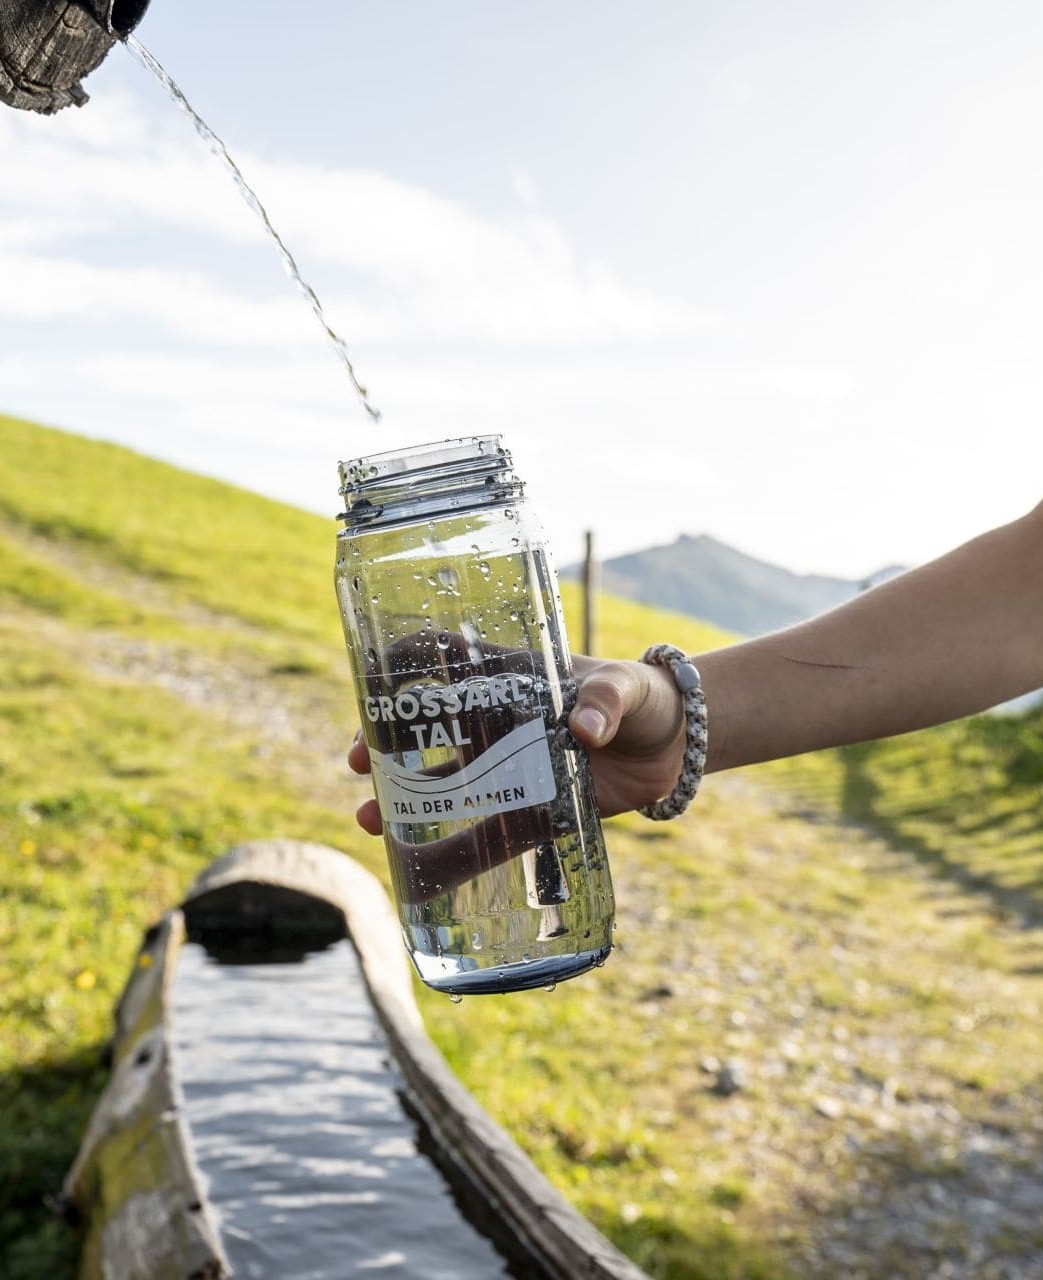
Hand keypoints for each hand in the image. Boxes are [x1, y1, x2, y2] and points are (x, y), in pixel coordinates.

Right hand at [348, 652, 686, 833]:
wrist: (677, 748)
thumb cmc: (645, 698)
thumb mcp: (627, 688)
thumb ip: (607, 699)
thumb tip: (584, 728)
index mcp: (512, 676)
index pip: (445, 657)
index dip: (403, 664)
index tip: (372, 681)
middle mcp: (499, 720)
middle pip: (425, 727)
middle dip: (383, 743)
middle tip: (358, 763)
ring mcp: (510, 766)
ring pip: (442, 784)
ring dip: (402, 801)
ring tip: (370, 819)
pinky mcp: (531, 809)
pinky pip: (485, 834)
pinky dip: (452, 854)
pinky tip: (418, 870)